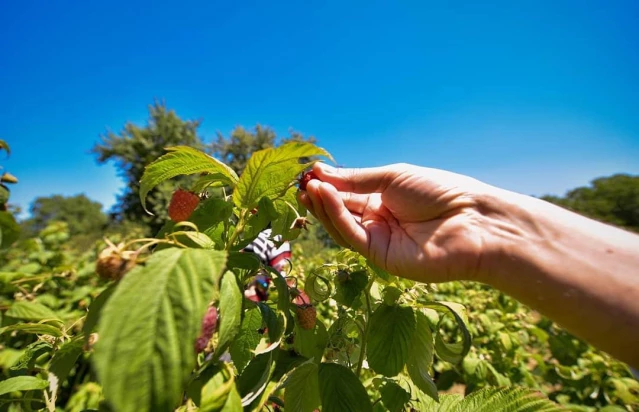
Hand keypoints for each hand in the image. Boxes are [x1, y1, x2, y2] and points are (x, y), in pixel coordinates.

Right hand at [298, 163, 504, 282]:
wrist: (472, 220)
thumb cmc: (439, 191)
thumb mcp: (393, 177)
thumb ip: (356, 180)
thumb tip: (321, 172)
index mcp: (383, 200)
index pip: (347, 193)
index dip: (328, 184)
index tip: (309, 172)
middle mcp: (378, 221)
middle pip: (340, 211)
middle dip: (320, 197)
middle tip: (301, 183)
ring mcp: (378, 241)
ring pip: (341, 225)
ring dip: (323, 206)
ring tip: (309, 187)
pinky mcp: (380, 258)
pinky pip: (352, 236)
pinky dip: (336, 216)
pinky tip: (326, 196)